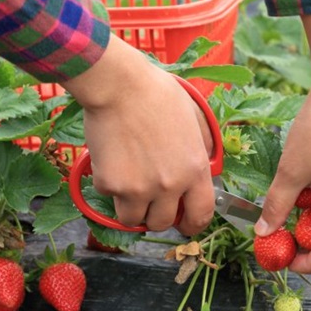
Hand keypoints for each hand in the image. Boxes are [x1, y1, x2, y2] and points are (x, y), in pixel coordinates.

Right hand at [62, 35, 215, 234]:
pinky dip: (108, 184)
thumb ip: (200, 148)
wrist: (118, 86)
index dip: (192, 224)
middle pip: (162, 223)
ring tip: (125, 183)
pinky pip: (109, 197)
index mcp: (194, 168)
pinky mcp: (111, 184)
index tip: (183, 224)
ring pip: (132, 219)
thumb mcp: (193, 118)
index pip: (201, 215)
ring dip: (129, 207)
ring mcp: (138, 188)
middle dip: (154, 216)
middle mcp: (170, 185)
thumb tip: (202, 167)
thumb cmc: (155, 93)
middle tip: (146, 201)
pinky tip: (110, 158)